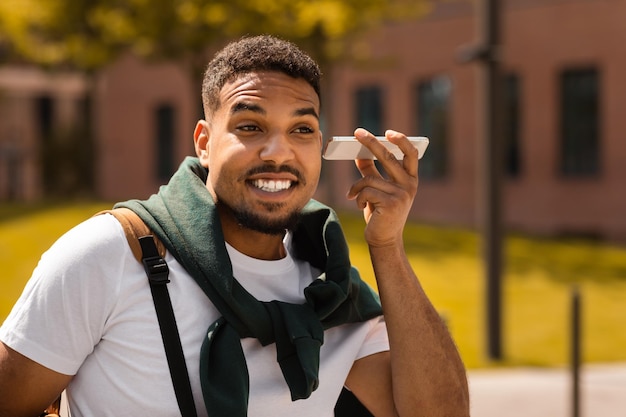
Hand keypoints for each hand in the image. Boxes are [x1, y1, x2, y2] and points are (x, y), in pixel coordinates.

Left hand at [346, 128, 418, 247]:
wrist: (384, 240)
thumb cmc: (380, 213)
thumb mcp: (378, 189)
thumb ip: (371, 171)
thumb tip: (359, 153)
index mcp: (410, 179)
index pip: (411, 154)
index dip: (401, 141)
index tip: (388, 133)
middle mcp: (409, 185)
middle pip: (388, 157)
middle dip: (371, 143)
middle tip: (357, 133)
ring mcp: (402, 195)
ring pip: (370, 179)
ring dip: (356, 187)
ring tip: (353, 196)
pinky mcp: (391, 204)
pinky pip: (366, 191)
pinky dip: (357, 197)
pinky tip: (359, 206)